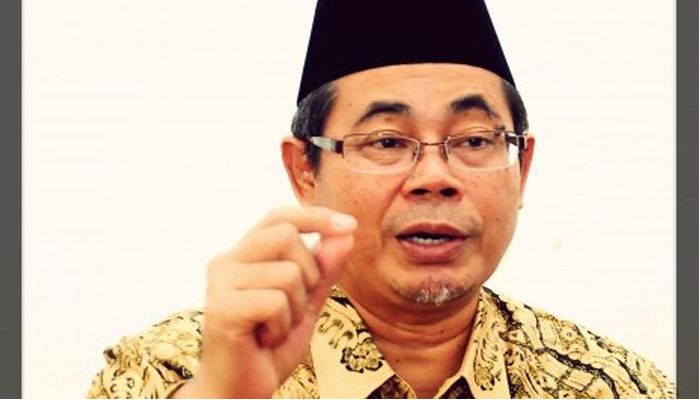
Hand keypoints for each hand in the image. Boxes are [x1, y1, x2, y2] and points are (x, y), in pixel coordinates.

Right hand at [171, 206, 356, 398]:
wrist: (241, 391)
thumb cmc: (270, 346)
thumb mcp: (307, 303)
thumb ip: (324, 269)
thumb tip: (346, 233)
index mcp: (244, 255)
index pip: (280, 217)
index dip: (315, 216)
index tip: (351, 226)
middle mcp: (227, 261)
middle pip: (287, 236)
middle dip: (309, 274)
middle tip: (293, 308)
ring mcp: (221, 283)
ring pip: (288, 272)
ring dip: (295, 308)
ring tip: (275, 328)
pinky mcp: (222, 308)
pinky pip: (276, 301)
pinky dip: (282, 326)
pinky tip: (265, 340)